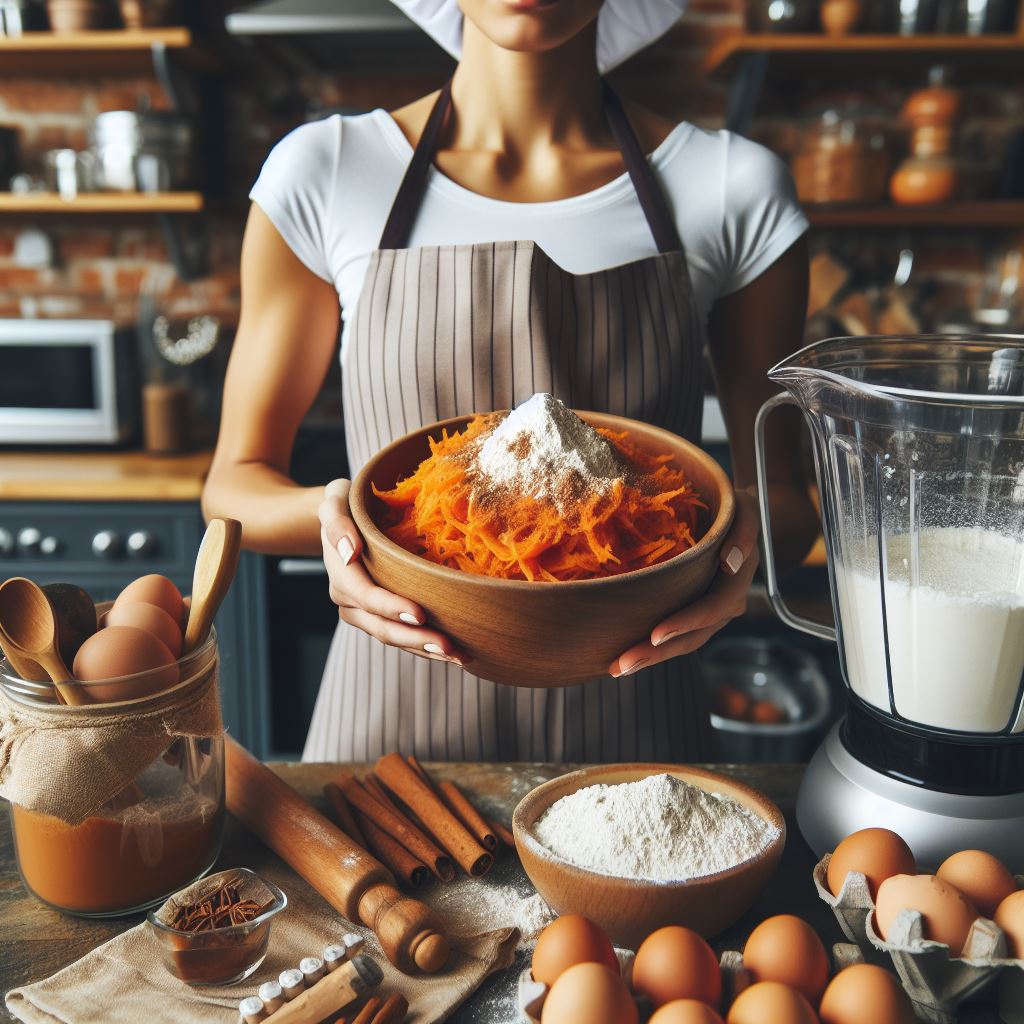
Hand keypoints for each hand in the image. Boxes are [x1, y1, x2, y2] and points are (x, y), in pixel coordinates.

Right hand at [318, 479, 468, 665]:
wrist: (342, 517)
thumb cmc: (346, 503)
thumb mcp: (335, 501)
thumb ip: (336, 523)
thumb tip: (349, 551)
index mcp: (341, 572)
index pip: (366, 596)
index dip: (391, 607)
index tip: (420, 614)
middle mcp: (347, 598)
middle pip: (380, 626)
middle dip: (415, 639)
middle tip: (449, 646)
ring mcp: (361, 611)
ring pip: (391, 637)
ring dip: (423, 649)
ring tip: (458, 655)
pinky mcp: (377, 616)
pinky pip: (398, 635)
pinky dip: (422, 647)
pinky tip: (449, 652)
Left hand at [608, 487, 760, 677]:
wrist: (736, 519)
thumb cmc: (733, 509)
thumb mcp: (745, 511)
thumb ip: (743, 532)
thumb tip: (730, 562)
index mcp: (735, 582)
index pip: (711, 609)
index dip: (684, 623)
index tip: (655, 634)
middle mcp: (726, 605)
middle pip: (692, 637)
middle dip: (656, 654)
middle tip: (620, 665)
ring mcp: (711, 615)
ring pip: (683, 644)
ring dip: (650, 658)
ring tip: (616, 668)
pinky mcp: (695, 615)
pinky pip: (676, 637)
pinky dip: (652, 649)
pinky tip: (625, 656)